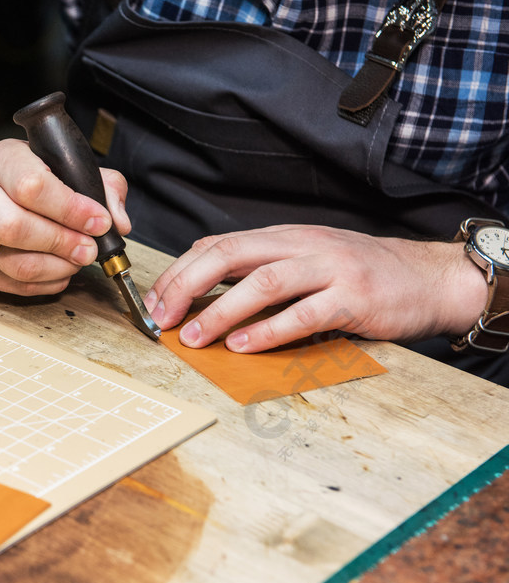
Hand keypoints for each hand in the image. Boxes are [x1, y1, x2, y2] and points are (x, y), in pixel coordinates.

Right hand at [0, 138, 129, 295]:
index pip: (32, 187)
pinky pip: (7, 284)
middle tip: (88, 250)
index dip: (71, 210)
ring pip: (12, 264)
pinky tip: (57, 273)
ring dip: (55, 269)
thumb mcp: (58, 163)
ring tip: (75, 262)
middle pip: (16, 229)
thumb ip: (99, 184)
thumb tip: (119, 222)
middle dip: (62, 244)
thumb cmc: (17, 176)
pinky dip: (41, 285)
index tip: (99, 222)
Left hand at [142, 225, 487, 351]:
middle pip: (230, 256)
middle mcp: (302, 245)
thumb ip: (259, 268)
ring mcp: (329, 268)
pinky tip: (243, 346)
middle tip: (162, 317)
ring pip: (262, 283)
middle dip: (187, 286)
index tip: (155, 301)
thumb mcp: (304, 258)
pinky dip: (268, 332)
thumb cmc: (359, 273)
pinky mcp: (354, 298)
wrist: (428, 277)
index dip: (180, 273)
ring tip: (194, 337)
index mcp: (283, 236)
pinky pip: (303, 314)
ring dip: (221, 312)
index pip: (217, 245)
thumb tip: (201, 290)